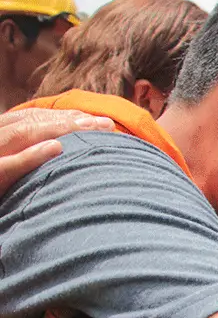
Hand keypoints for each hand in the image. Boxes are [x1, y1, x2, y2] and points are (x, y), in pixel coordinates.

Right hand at [0, 108, 114, 195]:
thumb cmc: (2, 201)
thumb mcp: (16, 175)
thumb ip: (32, 161)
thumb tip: (66, 152)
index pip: (31, 120)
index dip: (64, 117)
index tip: (98, 121)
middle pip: (31, 123)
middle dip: (70, 120)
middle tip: (107, 125)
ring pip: (20, 135)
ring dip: (58, 129)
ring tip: (92, 128)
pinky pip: (6, 166)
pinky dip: (30, 156)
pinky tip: (56, 148)